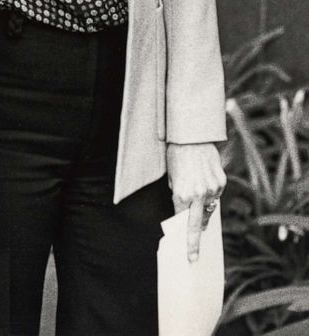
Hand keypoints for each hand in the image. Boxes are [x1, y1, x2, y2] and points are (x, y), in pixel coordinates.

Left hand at [166, 142, 225, 261]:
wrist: (192, 136)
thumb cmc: (177, 154)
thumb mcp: (171, 177)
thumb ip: (179, 194)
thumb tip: (184, 208)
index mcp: (182, 194)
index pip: (181, 221)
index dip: (182, 235)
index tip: (186, 251)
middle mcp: (198, 195)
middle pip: (196, 225)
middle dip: (194, 243)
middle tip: (193, 256)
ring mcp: (212, 190)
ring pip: (209, 210)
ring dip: (203, 213)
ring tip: (199, 214)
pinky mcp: (221, 183)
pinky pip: (216, 196)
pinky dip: (211, 195)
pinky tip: (205, 187)